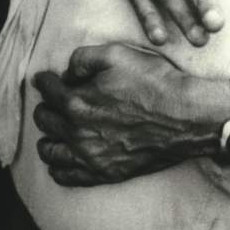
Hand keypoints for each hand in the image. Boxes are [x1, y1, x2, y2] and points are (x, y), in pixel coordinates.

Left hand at [33, 43, 224, 185]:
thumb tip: (67, 72)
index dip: (44, 81)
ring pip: (49, 150)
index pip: (47, 91)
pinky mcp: (103, 172)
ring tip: (55, 129)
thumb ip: (83, 58)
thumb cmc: (154, 81)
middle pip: (45, 120)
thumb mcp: (118, 54)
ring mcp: (89, 156)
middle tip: (53, 101)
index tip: (44, 79)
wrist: (185, 116)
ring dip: (48, 136)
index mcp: (77, 102)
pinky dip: (58, 165)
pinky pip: (65, 176)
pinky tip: (63, 156)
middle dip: (46, 107)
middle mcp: (77, 132)